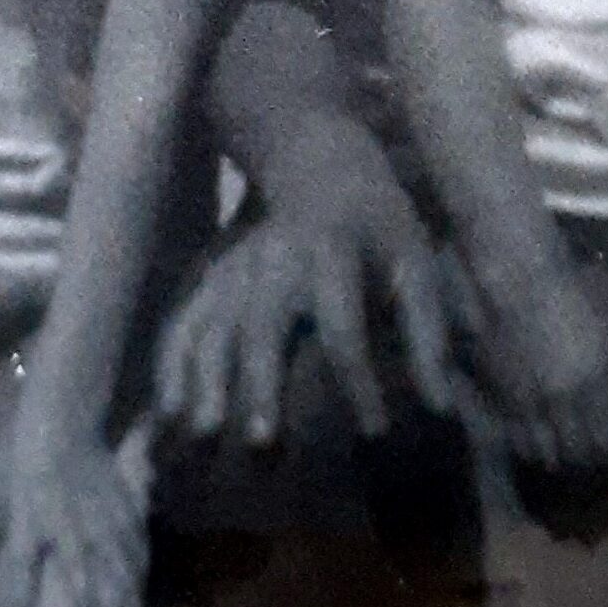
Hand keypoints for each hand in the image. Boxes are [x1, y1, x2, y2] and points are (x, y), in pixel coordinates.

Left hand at [0, 407, 151, 606]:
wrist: (65, 414)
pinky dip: (137, 582)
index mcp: (30, 520)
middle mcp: (68, 524)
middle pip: (84, 577)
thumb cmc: (21, 456)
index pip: (21, 572)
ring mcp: (100, 518)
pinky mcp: (121, 510)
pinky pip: (133, 551)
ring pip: (116, 569)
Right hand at [155, 116, 454, 442]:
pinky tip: (165, 417)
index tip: (376, 436)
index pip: (345, 323)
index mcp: (333, 252)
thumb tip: (442, 410)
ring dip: (202, 382)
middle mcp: (275, 261)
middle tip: (260, 445)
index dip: (360, 380)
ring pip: (210, 326)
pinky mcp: (208, 279)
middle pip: (262, 324)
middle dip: (259, 383)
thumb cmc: (377, 227)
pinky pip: (180, 324)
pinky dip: (169, 369)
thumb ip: (428, 333)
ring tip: (199, 439)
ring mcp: (233, 269)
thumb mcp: (415, 262)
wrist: (317, 161)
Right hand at [474, 258, 607, 474]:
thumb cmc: (577, 302)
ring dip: (556, 456)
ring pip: (545, 454)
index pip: (607, 444)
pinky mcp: (501, 395)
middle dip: (586, 459)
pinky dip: (529, 446)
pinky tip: (536, 436)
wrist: (522, 280)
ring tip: (561, 446)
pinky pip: (516, 440)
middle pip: (577, 454)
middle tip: (588, 450)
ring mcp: (530, 398)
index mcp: (597, 379)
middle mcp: (564, 395)